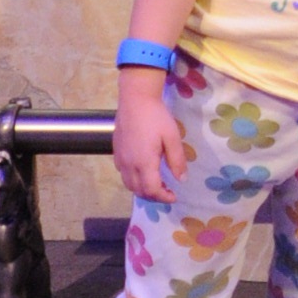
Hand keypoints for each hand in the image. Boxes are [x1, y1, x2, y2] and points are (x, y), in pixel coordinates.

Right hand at [112, 81, 186, 205]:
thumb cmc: (156, 117)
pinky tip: (144, 171)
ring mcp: (120, 160)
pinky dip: (134, 180)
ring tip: (157, 183)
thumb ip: (177, 160)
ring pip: (129, 185)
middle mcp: (129, 165)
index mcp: (144, 163)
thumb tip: (182, 179)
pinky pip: (123, 174)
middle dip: (154, 196)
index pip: (152, 190)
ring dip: (143, 189)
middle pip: (139, 191)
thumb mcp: (172, 137)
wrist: (135, 99)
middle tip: (168, 191)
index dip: (164, 197)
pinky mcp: (116, 153)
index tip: (174, 196)